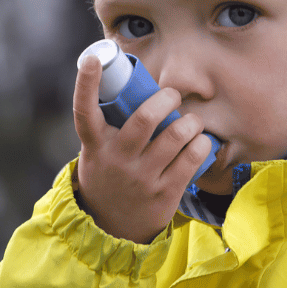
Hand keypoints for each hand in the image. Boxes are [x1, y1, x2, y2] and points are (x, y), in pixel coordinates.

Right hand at [72, 55, 212, 243]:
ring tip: (192, 121)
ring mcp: (142, 177)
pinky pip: (192, 158)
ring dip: (191, 121)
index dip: (85, 83)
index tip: (93, 58)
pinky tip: (200, 141)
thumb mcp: (98, 152)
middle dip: (166, 98)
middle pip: (145, 119)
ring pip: (175, 136)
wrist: (112, 228)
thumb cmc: (109, 174)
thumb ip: (111, 125)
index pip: (85, 111)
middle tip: (173, 96)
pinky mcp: (165, 192)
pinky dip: (201, 143)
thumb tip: (130, 82)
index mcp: (96, 145)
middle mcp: (117, 159)